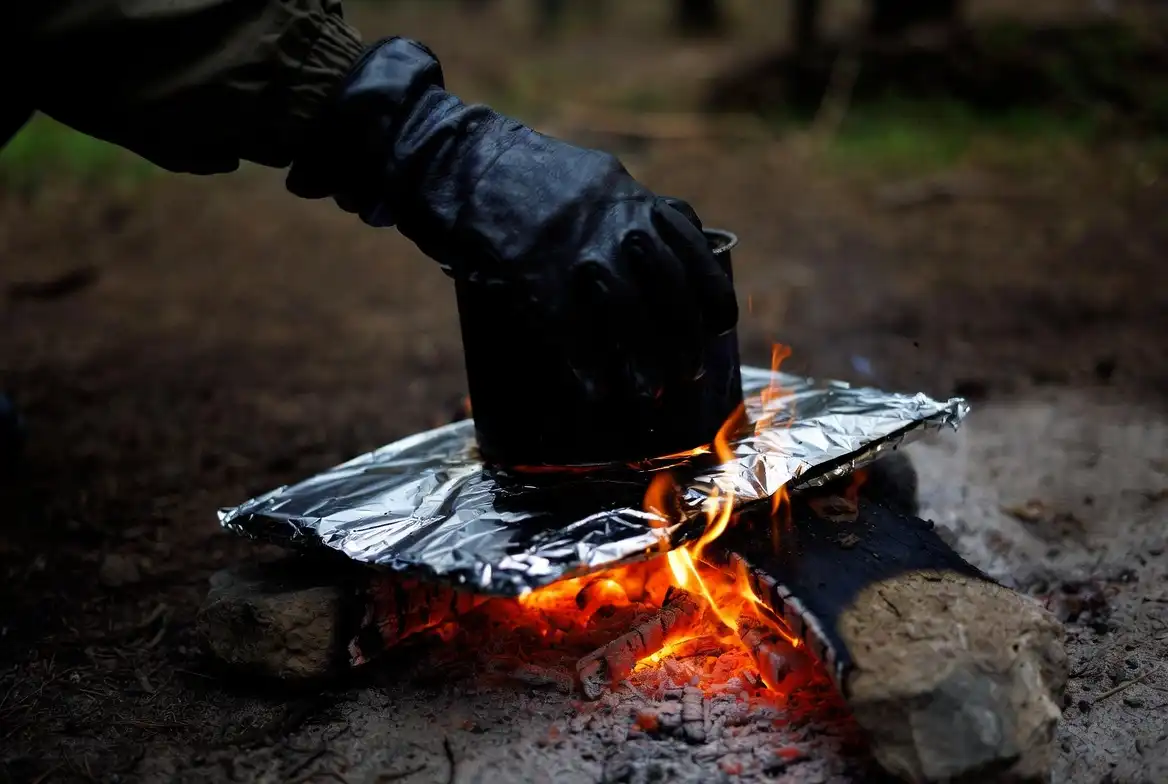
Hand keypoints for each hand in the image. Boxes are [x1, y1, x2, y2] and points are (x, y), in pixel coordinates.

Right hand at [288, 38, 737, 396]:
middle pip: (671, 295)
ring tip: (651, 391)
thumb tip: (669, 246)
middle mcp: (618, 226)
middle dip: (685, 341)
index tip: (720, 325)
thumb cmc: (526, 175)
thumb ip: (633, 209)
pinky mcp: (537, 277)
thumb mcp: (596, 177)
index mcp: (635, 200)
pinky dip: (589, 370)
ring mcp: (579, 253)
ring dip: (645, 362)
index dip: (712, 297)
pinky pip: (574, 335)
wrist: (461, 160)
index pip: (696, 254)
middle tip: (688, 372)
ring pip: (630, 320)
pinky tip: (596, 393)